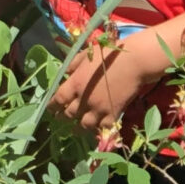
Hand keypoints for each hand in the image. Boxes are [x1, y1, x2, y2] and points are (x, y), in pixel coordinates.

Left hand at [51, 27, 173, 133]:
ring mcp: (100, 108)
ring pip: (84, 125)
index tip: (51, 108)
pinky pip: (103, 126)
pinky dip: (99, 126)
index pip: (58, 100)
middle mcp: (84, 99)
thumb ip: (72, 66)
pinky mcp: (114, 113)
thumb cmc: (108, 54)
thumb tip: (65, 74)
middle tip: (60, 118)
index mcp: (75, 83)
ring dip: (79, 126)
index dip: (52, 106)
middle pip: (69, 114)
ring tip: (75, 128)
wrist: (133, 62)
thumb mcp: (85, 55)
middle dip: (63, 117)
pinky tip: (96, 125)